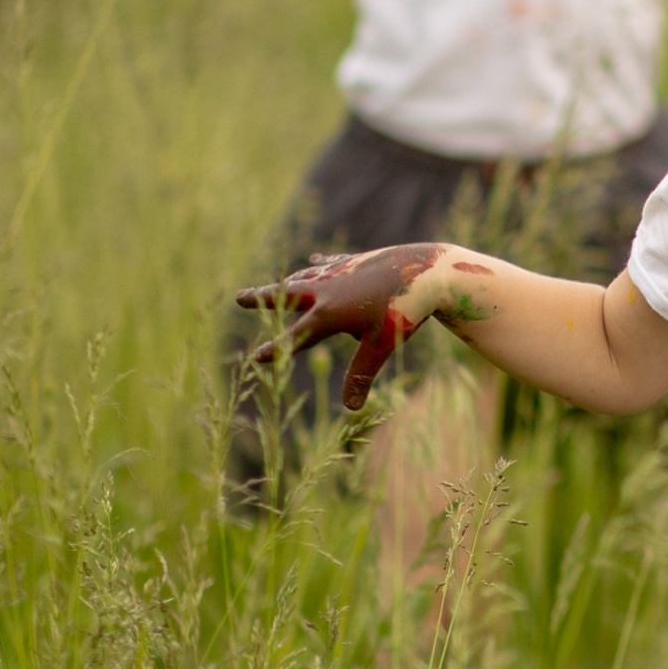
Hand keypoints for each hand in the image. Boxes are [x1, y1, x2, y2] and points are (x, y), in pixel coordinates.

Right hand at [238, 243, 474, 406]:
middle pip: (288, 295)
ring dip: (288, 282)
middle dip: (263, 298)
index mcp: (329, 314)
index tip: (255, 358)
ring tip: (275, 285)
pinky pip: (332, 264)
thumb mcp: (381, 346)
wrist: (428, 270)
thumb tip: (350, 408)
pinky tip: (316, 260)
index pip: (295, 337)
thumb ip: (361, 375)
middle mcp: (328, 290)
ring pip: (306, 277)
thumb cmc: (404, 310)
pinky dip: (321, 264)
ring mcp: (341, 272)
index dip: (276, 350)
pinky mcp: (357, 261)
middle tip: (239, 297)